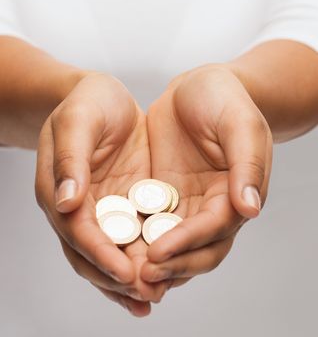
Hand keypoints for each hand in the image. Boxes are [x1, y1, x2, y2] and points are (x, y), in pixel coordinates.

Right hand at [35, 73, 166, 316]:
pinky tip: (160, 277)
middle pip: (92, 253)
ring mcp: (102, 208)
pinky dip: (143, 260)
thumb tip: (66, 204)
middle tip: (147, 296)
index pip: (78, 231)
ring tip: (154, 298)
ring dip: (130, 280)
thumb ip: (71, 158)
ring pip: (112, 253)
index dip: (101, 254)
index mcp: (59, 190)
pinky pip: (132, 237)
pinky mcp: (124, 203)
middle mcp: (79, 207)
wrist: (103, 98)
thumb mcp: (78, 121)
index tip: (126, 273)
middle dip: (117, 277)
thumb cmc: (88, 102)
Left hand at [142, 65, 272, 285]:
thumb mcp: (240, 124)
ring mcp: (185, 203)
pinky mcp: (162, 195)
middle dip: (170, 265)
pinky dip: (136, 240)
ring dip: (152, 263)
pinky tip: (115, 249)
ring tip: (124, 275)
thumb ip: (247, 163)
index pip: (215, 229)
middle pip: (195, 249)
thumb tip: (250, 209)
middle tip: (140, 277)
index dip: (188, 243)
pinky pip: (149, 223)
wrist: (197, 88)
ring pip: (171, 243)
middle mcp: (211, 206)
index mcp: (235, 194)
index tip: (159, 252)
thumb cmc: (223, 99)